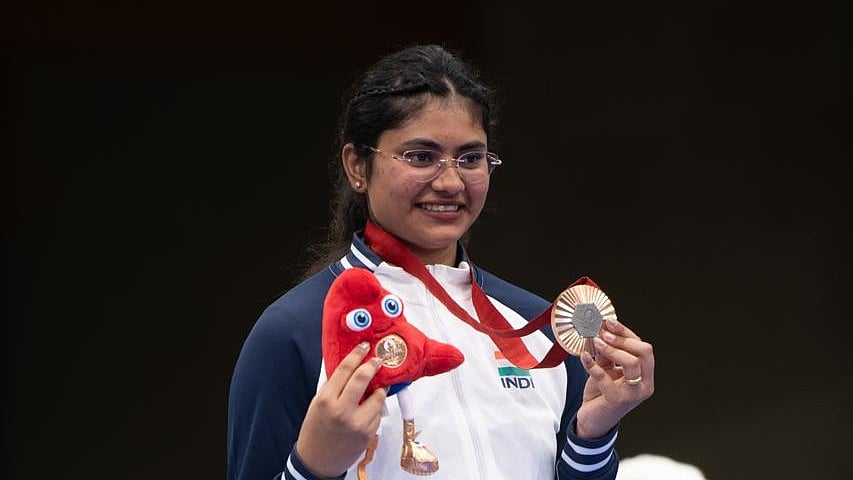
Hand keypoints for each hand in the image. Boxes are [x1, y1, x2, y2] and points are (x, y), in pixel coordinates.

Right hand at [295, 342, 387, 477]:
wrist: (318, 460)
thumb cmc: (316, 429)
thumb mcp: (317, 403)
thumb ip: (334, 386)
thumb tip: (351, 366)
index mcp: (326, 400)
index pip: (345, 369)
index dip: (356, 355)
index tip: (364, 347)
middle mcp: (342, 410)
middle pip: (363, 378)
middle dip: (373, 365)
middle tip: (378, 360)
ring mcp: (357, 423)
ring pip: (377, 396)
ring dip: (379, 388)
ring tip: (378, 385)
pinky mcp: (368, 433)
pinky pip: (377, 413)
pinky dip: (375, 408)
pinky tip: (369, 408)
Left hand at [576, 318, 653, 438]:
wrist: (593, 420)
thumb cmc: (602, 394)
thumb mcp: (606, 370)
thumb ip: (607, 355)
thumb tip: (601, 332)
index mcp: (645, 376)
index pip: (643, 348)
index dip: (626, 333)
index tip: (609, 322)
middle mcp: (644, 385)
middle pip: (644, 353)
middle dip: (623, 339)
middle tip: (603, 333)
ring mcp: (633, 394)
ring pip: (632, 363)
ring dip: (613, 350)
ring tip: (596, 342)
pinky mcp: (617, 401)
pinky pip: (605, 378)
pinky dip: (593, 365)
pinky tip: (583, 357)